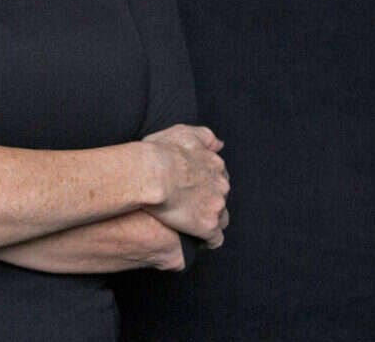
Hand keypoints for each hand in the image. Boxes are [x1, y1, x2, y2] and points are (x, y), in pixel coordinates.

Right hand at [141, 124, 229, 247]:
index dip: (205, 185)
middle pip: (221, 197)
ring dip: (209, 220)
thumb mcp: (183, 133)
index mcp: (215, 164)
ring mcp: (216, 206)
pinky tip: (196, 240)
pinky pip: (215, 239)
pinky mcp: (207, 226)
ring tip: (192, 225)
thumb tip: (218, 144)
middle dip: (208, 202)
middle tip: (188, 205)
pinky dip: (207, 240)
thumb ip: (203, 136)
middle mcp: (221, 185)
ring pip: (221, 218)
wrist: (153, 174)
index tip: (192, 189)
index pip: (218, 178)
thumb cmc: (162, 152)